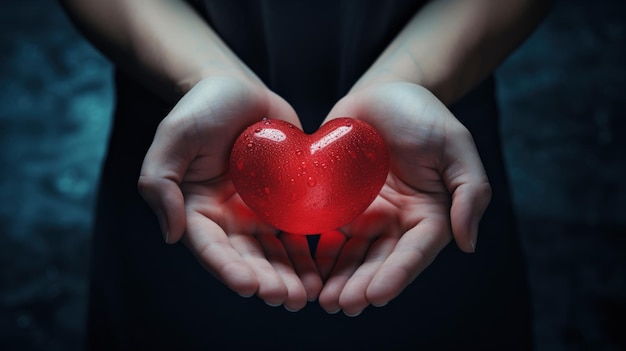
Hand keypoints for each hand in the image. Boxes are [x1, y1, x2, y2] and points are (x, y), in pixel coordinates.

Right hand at [138, 76, 321, 309]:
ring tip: (309, 293)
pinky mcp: (284, 202)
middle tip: (287, 299)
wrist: (238, 89)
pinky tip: (324, 268)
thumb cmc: (201, 108)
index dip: (228, 269)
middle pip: (246, 258)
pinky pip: (296, 232)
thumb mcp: (172, 137)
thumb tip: (171, 235)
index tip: (250, 286)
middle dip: (266, 281)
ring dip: (290, 275)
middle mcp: (227, 218)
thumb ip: (160, 182)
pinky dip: (308, 252)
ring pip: (274, 252)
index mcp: (196, 210)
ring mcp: (257, 212)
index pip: (210, 247)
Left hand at [315, 82, 491, 315]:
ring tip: (322, 298)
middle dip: (361, 285)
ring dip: (338, 278)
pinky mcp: (340, 204)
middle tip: (341, 305)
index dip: (396, 275)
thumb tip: (467, 243)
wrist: (385, 92)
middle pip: (380, 261)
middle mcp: (398, 221)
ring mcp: (367, 215)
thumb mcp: (456, 145)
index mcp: (429, 215)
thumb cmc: (423, 114)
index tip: (375, 296)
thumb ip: (470, 191)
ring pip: (352, 255)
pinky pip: (328, 233)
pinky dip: (319, 253)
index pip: (414, 252)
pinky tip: (304, 268)